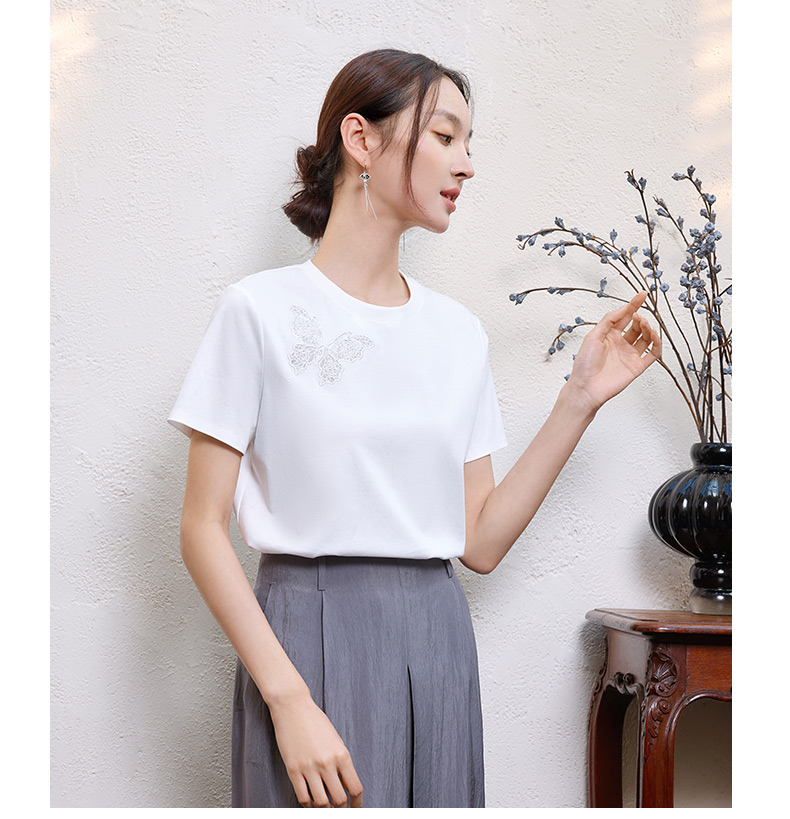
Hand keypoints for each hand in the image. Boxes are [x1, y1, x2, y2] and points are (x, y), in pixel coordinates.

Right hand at [269, 692, 363, 807]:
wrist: (293, 706)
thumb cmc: (315, 720)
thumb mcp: (335, 739)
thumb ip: (341, 761)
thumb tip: (345, 784)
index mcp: (342, 754)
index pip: (355, 788)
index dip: (357, 803)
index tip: (356, 808)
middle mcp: (327, 763)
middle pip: (339, 800)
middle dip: (341, 810)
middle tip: (340, 811)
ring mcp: (309, 768)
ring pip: (321, 803)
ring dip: (325, 809)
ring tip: (326, 808)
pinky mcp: (293, 770)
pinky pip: (303, 797)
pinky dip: (308, 805)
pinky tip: (311, 802)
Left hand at [566, 291, 661, 411]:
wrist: (586, 387)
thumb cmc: (584, 364)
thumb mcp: (593, 336)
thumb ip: (609, 321)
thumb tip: (624, 308)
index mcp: (609, 335)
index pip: (625, 317)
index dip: (633, 305)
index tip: (642, 295)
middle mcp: (621, 344)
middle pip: (637, 326)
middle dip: (640, 319)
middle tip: (639, 317)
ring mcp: (630, 355)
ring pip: (646, 338)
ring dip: (648, 329)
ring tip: (644, 325)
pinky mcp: (637, 367)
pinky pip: (653, 353)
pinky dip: (657, 344)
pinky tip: (654, 336)